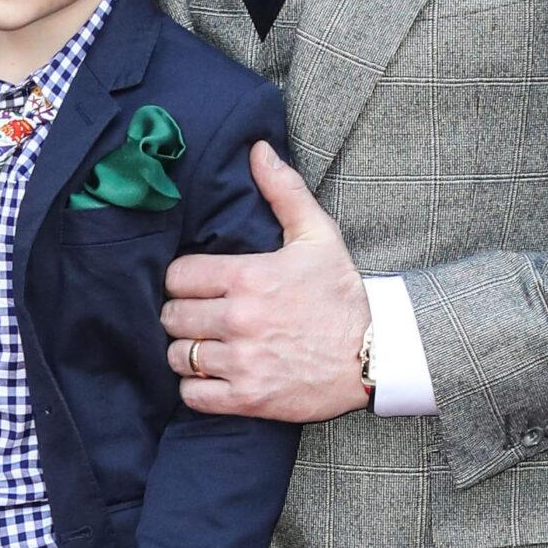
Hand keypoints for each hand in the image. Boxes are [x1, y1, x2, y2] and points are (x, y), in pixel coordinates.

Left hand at [162, 142, 367, 422]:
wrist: (375, 356)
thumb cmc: (342, 295)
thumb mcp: (319, 236)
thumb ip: (284, 192)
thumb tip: (257, 149)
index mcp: (249, 277)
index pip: (178, 276)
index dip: (183, 279)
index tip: (197, 284)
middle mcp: (239, 319)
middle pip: (172, 315)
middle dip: (181, 313)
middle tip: (199, 314)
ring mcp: (242, 361)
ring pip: (178, 356)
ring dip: (186, 351)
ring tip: (205, 345)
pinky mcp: (248, 398)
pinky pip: (192, 395)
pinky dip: (195, 388)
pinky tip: (211, 376)